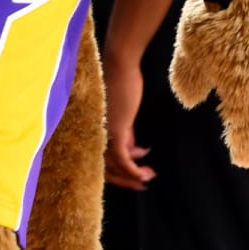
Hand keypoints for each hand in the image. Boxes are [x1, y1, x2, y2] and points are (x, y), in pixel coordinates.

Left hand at [101, 45, 153, 188]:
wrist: (120, 65)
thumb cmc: (122, 84)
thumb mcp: (124, 115)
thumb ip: (126, 133)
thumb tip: (135, 150)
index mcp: (98, 132)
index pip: (104, 160)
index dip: (120, 171)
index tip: (139, 172)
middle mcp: (98, 135)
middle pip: (106, 168)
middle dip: (126, 179)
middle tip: (143, 183)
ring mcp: (105, 134)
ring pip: (115, 167)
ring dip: (134, 176)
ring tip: (150, 175)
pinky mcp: (115, 131)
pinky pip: (123, 159)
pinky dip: (134, 170)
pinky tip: (145, 173)